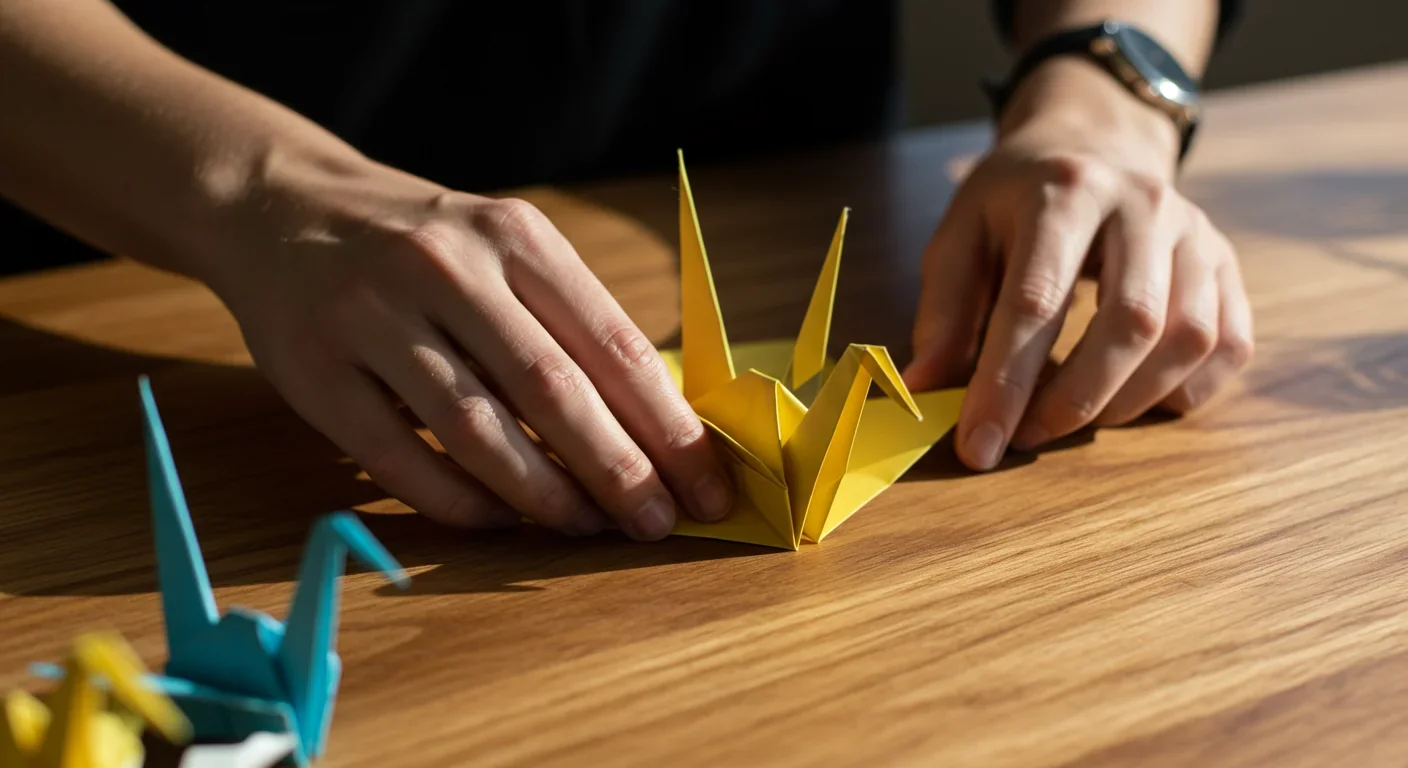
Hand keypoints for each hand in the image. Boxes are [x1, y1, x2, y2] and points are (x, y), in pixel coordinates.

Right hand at [207, 156, 730, 539]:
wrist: (282, 206)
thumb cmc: (426, 245)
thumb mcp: (505, 249)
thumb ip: (572, 323)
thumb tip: (660, 427)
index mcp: (515, 236)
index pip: (612, 343)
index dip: (668, 425)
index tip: (707, 484)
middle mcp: (446, 269)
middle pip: (552, 390)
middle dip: (619, 470)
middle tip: (658, 523)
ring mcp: (373, 318)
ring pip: (476, 429)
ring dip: (544, 493)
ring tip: (586, 528)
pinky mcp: (314, 371)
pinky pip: (399, 458)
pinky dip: (459, 500)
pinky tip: (500, 519)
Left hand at [904, 58, 1253, 470]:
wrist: (1094, 143)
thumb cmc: (1015, 201)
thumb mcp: (961, 234)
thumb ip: (944, 311)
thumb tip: (925, 389)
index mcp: (1063, 191)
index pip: (1035, 301)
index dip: (1005, 383)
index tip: (979, 446)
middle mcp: (1143, 204)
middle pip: (1130, 322)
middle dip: (1075, 400)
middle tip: (1028, 437)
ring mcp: (1196, 231)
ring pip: (1189, 338)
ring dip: (1129, 401)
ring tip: (1074, 418)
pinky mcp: (1226, 262)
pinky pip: (1230, 344)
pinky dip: (1186, 390)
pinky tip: (1137, 398)